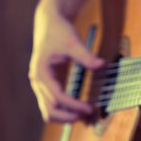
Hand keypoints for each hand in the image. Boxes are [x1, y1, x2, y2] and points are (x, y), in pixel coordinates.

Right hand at [29, 6, 103, 122]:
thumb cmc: (60, 32)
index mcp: (41, 72)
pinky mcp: (47, 84)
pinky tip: (78, 108)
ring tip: (84, 115)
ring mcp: (41, 84)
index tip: (90, 109)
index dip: (74, 105)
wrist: (50, 23)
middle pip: (49, 110)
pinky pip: (52, 104)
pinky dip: (64, 109)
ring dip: (65, 116)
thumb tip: (102, 65)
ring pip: (48, 110)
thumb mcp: (73, 42)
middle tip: (87, 116)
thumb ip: (86, 56)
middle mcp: (38, 81)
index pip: (58, 97)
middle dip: (68, 116)